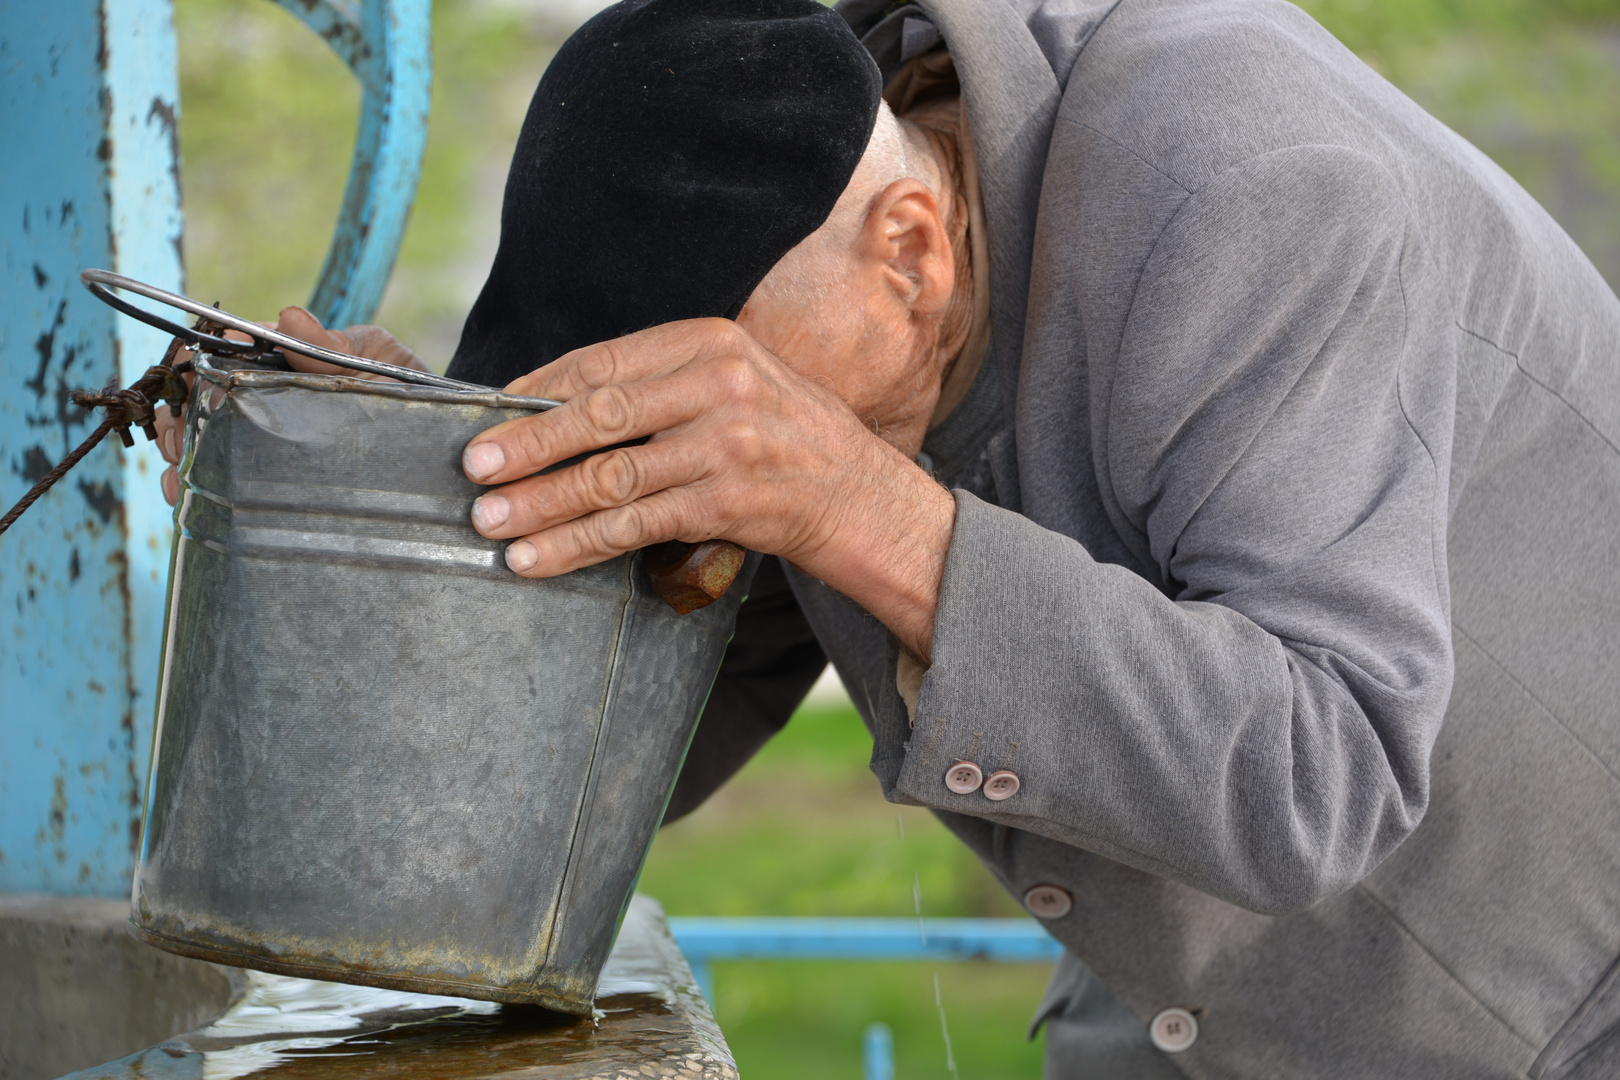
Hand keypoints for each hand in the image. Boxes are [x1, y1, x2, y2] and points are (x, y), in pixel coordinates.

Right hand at [154, 307, 427, 505]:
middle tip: (181, 434)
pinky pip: (220, 474)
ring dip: (180, 446)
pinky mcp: (268, 474)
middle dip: (181, 410)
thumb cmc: (411, 390)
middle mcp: (267, 393)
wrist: (445, 442)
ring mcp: (265, 434)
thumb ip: (335, 349)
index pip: (224, 348)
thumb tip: (289, 317)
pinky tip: (184, 491)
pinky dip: (194, 480)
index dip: (198, 360)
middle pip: (199, 395)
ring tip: (179, 466)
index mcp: (287, 357)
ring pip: (200, 434)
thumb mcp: (380, 362)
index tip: (193, 378)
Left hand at [462, 319, 955, 658]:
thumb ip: (666, 386)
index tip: (488, 412)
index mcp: (713, 340)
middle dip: (526, 444)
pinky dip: (574, 545)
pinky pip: (632, 526)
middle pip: (598, 413)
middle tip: (472, 467)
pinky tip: (534, 558)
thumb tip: (560, 408)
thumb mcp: (739, 384)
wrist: (870, 500)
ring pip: (608, 476)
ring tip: (489, 522)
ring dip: (539, 504)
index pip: (604, 359)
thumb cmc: (792, 442)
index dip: (538, 387)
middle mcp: (719, 383)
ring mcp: (726, 444)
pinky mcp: (728, 503)